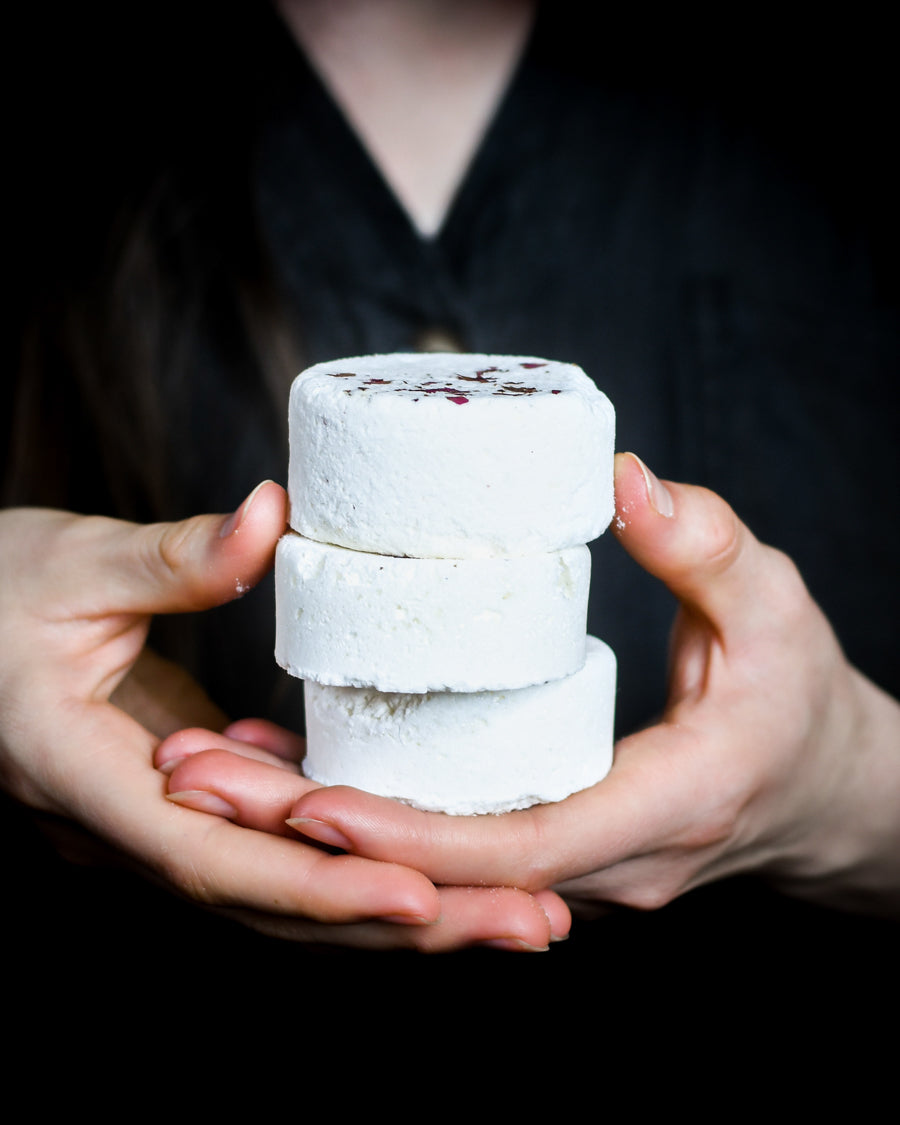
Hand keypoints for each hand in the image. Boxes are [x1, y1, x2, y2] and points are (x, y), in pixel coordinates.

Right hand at [0, 485, 567, 950]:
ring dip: (399, 898)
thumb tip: (269, 519)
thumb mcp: (73, 565)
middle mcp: (130, 829)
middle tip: (531, 922)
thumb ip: (173, 559)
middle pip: (277, 904)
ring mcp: (164, 820)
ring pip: (287, 885)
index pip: (217, 861)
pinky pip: (277, 841)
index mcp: (87, 782)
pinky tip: (430, 843)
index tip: (426, 895)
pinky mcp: (190, 794)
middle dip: (405, 925)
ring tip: (511, 902)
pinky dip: (353, 852)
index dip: (323, 887)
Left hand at [168, 454, 899, 919]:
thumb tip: (625, 481)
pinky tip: (289, 780)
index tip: (304, 799)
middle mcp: (604, 866)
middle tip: (200, 778)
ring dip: (320, 834)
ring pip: (431, 871)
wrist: (824, 783)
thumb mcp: (777, 606)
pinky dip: (369, 822)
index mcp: (660, 812)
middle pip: (441, 873)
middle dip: (315, 838)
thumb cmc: (800, 696)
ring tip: (212, 776)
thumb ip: (708, 544)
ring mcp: (574, 871)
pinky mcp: (551, 849)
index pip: (515, 847)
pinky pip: (449, 848)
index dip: (406, 833)